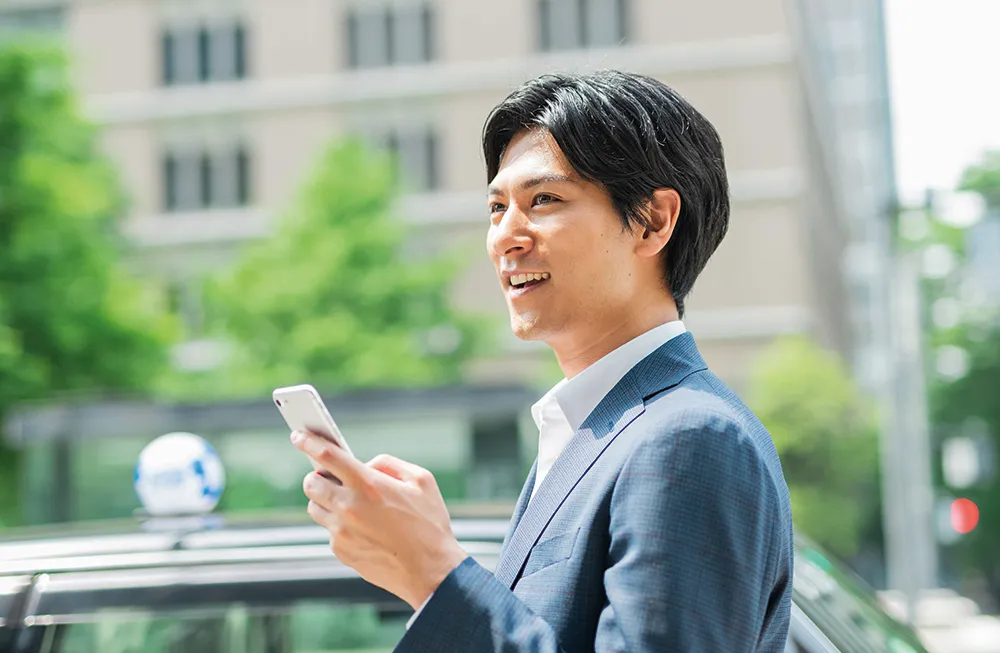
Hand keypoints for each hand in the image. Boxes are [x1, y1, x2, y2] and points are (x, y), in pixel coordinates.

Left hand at [291, 430, 468, 608]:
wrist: (430, 571)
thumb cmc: (429, 524)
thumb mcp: (421, 481)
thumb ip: (389, 464)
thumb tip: (365, 464)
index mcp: (369, 485)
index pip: (328, 456)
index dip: (309, 442)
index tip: (298, 435)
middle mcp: (349, 507)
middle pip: (311, 482)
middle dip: (317, 475)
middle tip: (331, 476)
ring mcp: (342, 531)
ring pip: (314, 507)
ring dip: (325, 500)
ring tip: (348, 502)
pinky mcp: (340, 550)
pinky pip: (328, 530)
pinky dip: (339, 524)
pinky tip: (362, 527)